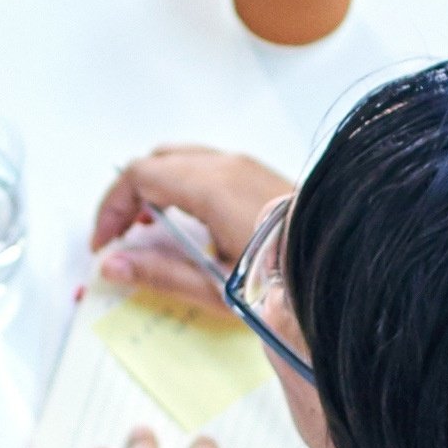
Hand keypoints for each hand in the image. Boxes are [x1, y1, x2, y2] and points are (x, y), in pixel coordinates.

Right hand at [83, 144, 296, 305]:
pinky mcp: (261, 176)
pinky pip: (208, 168)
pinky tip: (191, 226)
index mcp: (210, 185)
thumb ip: (160, 273)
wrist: (344, 269)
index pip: (139, 175)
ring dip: (157, 189)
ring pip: (183, 160)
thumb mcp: (216, 287)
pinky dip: (183, 187)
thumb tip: (114, 265)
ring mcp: (247, 167)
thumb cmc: (286, 282)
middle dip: (131, 195)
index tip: (104, 242)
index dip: (112, 207)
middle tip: (121, 234)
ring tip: (153, 231)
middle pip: (158, 161)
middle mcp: (228, 165)